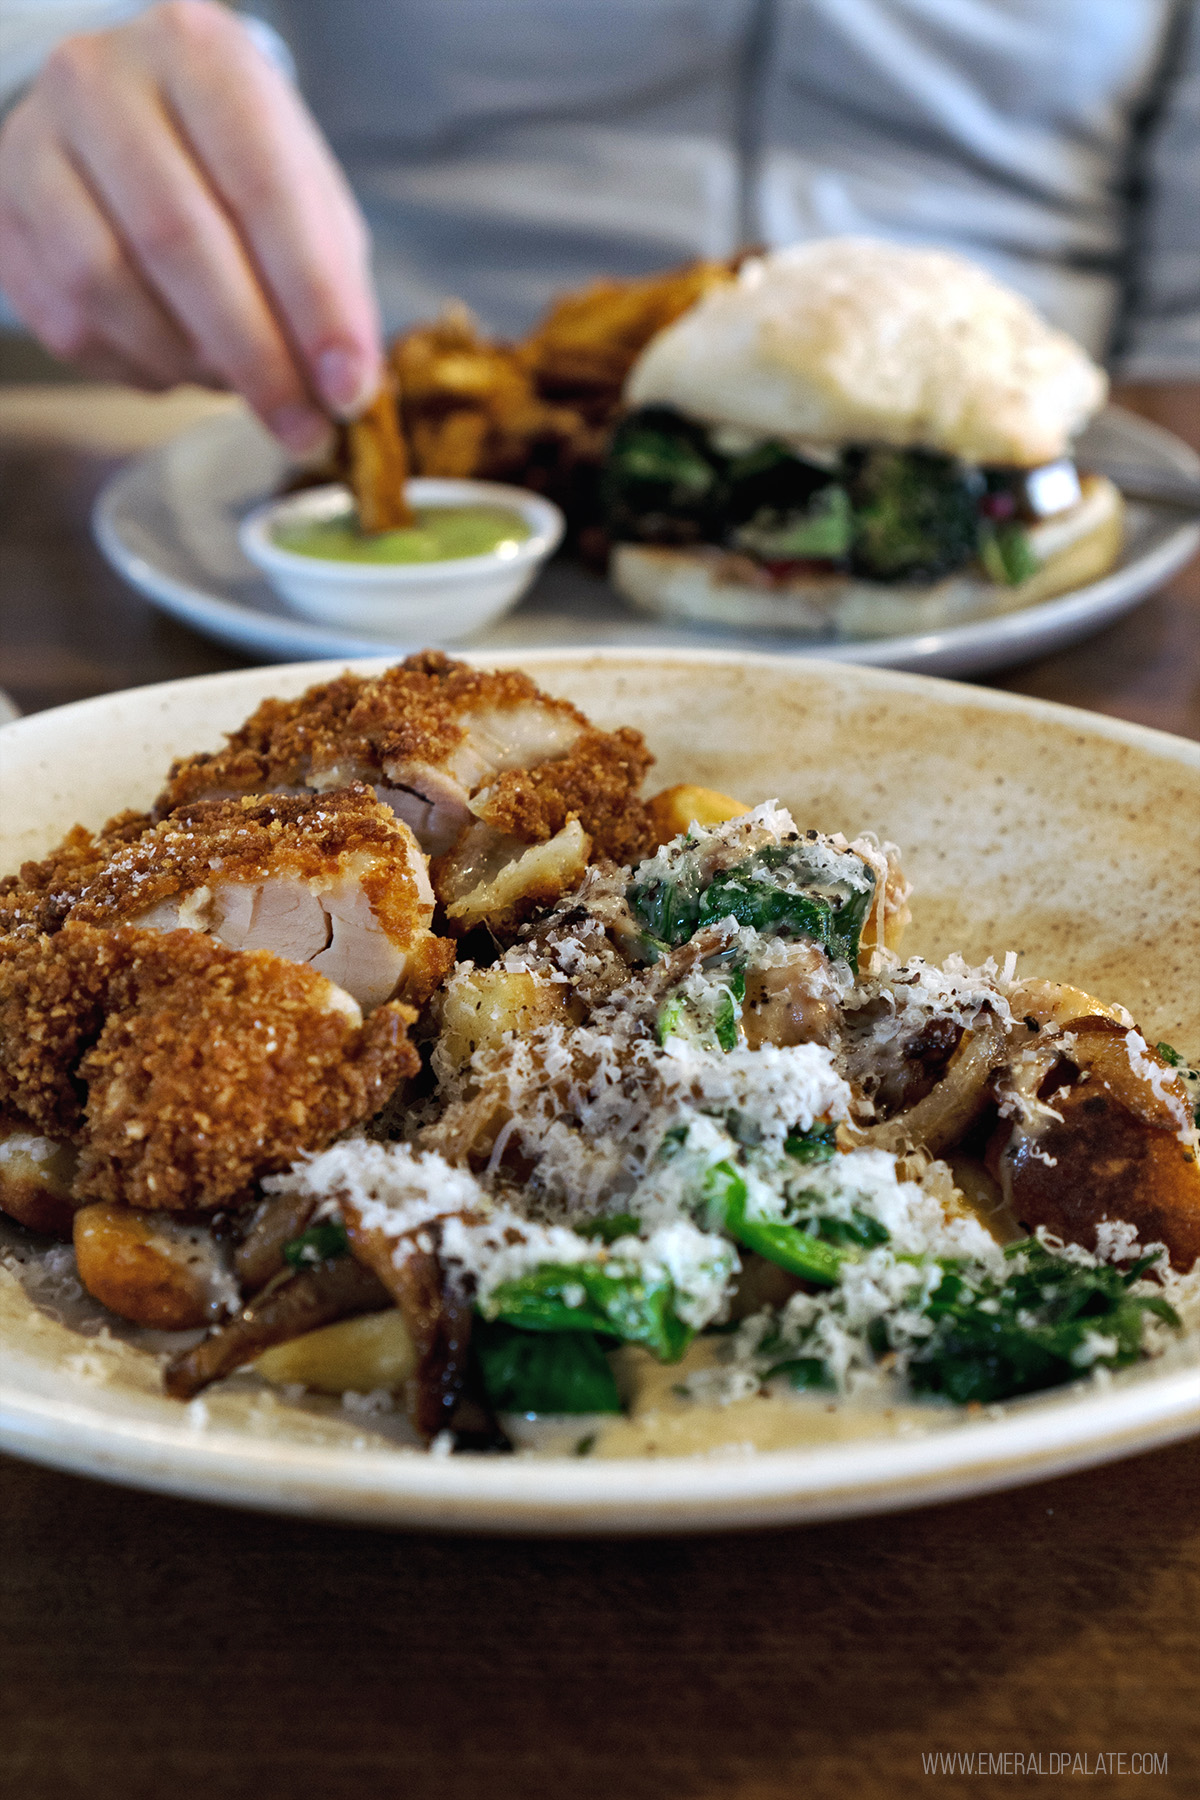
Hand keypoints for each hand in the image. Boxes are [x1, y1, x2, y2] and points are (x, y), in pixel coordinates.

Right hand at [0, 1, 380, 452]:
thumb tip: (342, 383)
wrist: (122, 121)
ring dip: (188, 363)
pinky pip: (68, 321)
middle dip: (254, 356)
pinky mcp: (4, 213)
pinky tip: (178, 364)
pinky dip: (139, 367)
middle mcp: (102, 80)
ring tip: (238, 386)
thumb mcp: (302, 191)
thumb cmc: (229, 160)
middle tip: (302, 427)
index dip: (312, 301)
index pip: (263, 187)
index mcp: (198, 53)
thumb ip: (329, 277)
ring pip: (107, 285)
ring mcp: (37, 142)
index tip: (346, 385)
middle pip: (179, 240)